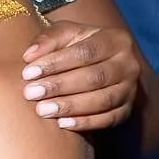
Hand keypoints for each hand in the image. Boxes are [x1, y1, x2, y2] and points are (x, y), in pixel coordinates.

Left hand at [21, 21, 137, 131]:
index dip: (56, 63)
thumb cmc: (74, 47)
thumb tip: (29, 56)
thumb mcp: (64, 35)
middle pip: (94, 77)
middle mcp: (128, 65)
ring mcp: (130, 89)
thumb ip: (47, 39)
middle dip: (60, 86)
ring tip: (42, 110)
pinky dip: (86, 122)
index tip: (27, 73)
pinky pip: (109, 119)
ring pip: (103, 100)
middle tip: (30, 93)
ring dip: (70, 106)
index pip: (85, 52)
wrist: (96, 65)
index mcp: (115, 40)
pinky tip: (62, 123)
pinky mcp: (127, 110)